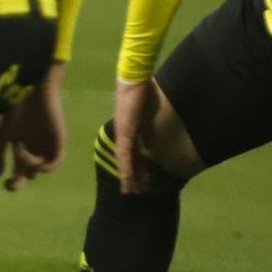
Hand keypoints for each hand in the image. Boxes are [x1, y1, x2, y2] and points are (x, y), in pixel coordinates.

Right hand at [0, 63, 65, 191]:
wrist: (31, 91)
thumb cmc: (14, 108)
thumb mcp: (2, 133)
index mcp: (21, 146)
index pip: (19, 171)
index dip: (13, 181)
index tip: (3, 181)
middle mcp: (34, 148)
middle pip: (30, 173)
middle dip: (20, 179)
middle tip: (12, 180)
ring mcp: (47, 146)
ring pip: (40, 168)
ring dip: (29, 165)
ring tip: (19, 149)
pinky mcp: (58, 142)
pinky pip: (55, 162)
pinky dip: (45, 166)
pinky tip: (34, 157)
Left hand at [112, 77, 158, 193]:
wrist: (135, 80)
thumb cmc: (143, 94)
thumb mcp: (148, 117)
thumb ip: (147, 131)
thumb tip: (149, 144)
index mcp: (130, 131)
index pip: (133, 154)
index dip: (135, 168)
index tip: (140, 181)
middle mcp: (124, 134)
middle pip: (127, 160)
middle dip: (131, 176)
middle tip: (133, 192)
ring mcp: (123, 132)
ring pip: (124, 159)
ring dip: (127, 175)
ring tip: (130, 190)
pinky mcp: (125, 130)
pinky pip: (125, 151)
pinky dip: (126, 164)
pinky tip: (127, 176)